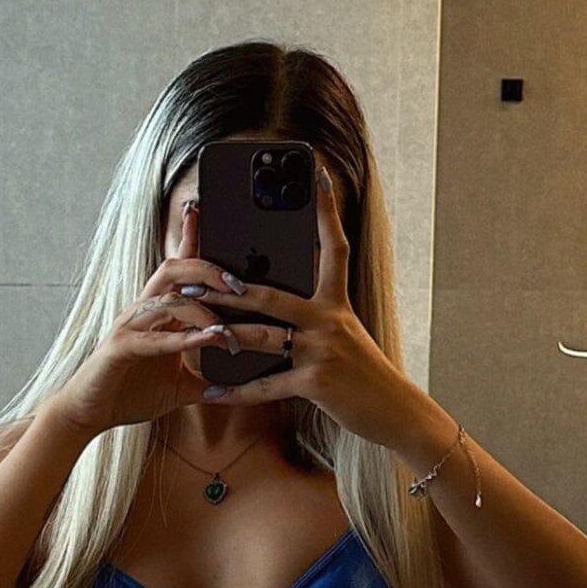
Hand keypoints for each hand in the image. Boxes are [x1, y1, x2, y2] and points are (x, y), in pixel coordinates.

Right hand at [41, 203, 254, 434]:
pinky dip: (185, 338)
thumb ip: (203, 378)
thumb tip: (233, 385)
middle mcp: (143, 312)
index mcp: (156, 314)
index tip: (204, 214)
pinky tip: (209, 340)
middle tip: (238, 286)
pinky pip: (156, 337)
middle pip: (174, 270)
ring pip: (168, 299)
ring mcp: (130, 327)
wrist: (90, 414)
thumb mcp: (177, 386)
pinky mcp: (120, 348)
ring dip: (203, 312)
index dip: (189, 239)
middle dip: (208, 271)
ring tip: (227, 329)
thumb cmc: (129, 395)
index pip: (176, 270)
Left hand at [188, 165, 423, 448]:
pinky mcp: (316, 381)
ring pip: (262, 337)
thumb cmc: (365, 375)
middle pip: (271, 295)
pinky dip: (237, 392)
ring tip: (192, 333)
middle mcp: (329, 319)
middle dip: (228, 288)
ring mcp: (322, 350)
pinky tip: (212, 393)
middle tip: (193, 278)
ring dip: (223, 335)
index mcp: (337, 303)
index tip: (318, 176)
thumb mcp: (347, 335)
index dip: (326, 212)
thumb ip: (318, 317)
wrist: (394, 411)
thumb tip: (283, 305)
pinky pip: (266, 385)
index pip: (334, 248)